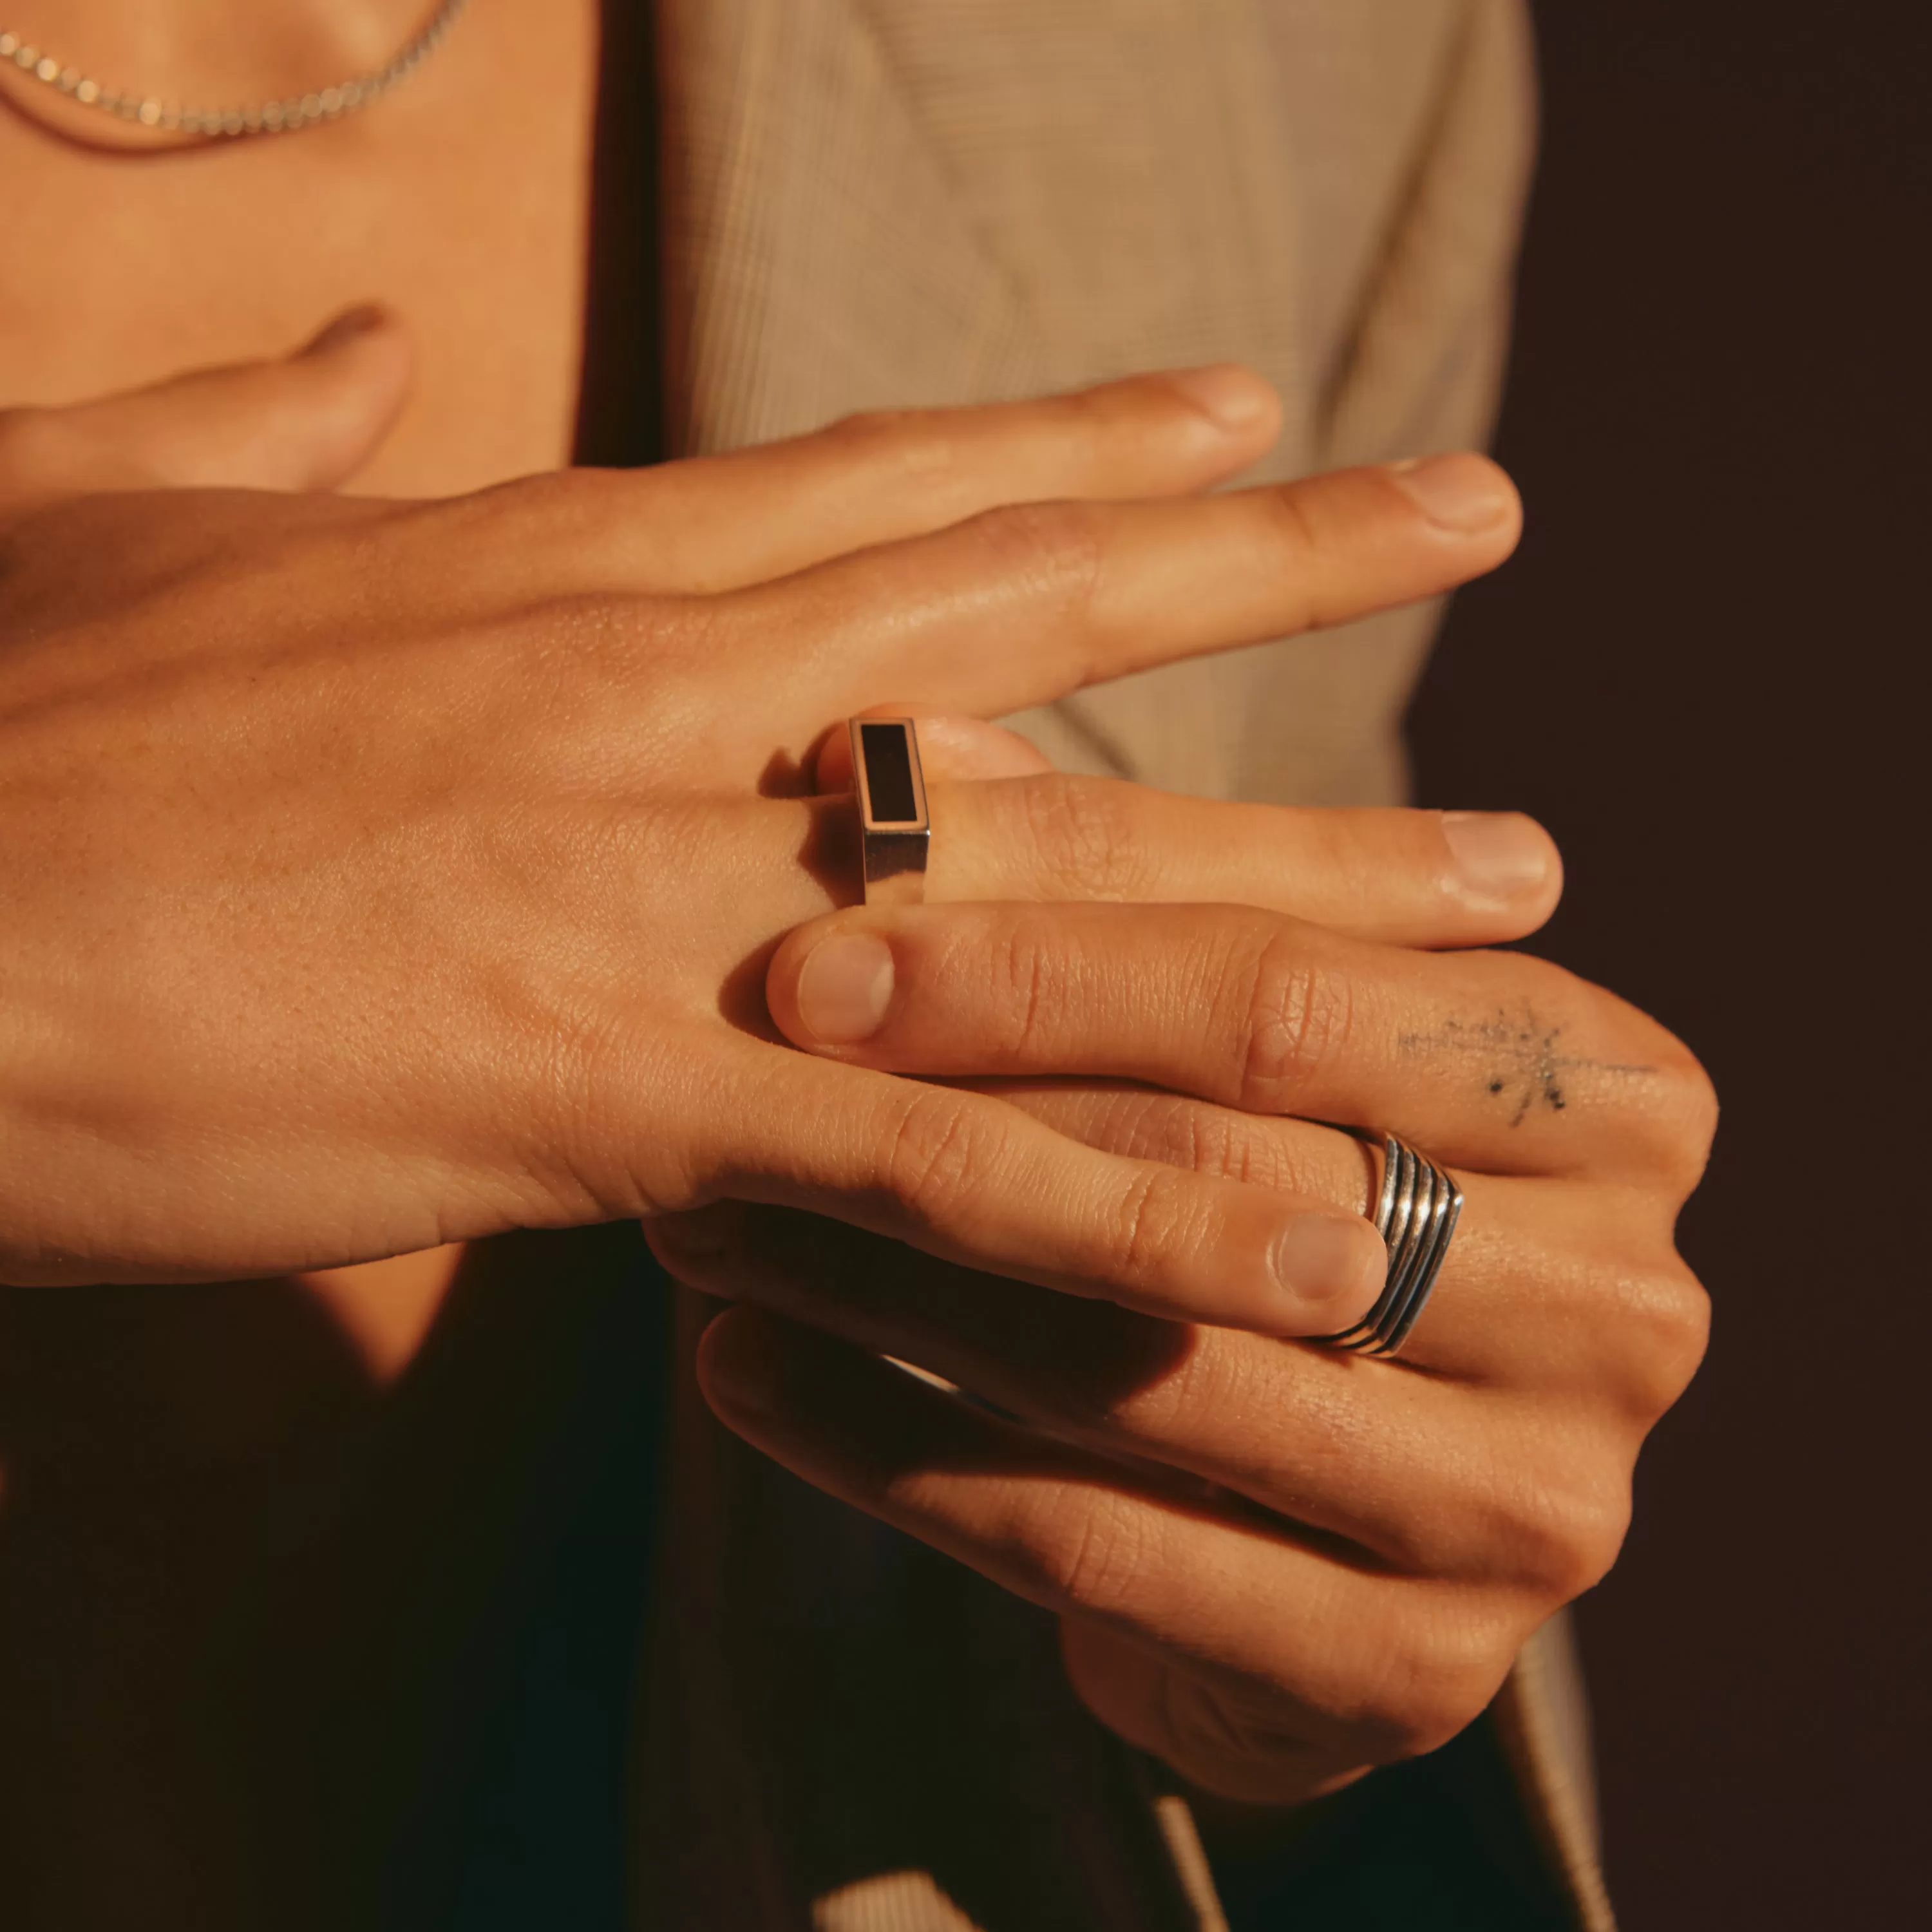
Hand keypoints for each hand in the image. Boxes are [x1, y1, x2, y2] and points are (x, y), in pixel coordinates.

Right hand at [0, 309, 1523, 1286]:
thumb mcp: (103, 516)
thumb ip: (268, 425)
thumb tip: (350, 346)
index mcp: (563, 567)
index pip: (895, 480)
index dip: (1085, 439)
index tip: (1249, 415)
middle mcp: (659, 703)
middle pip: (1039, 620)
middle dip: (1284, 578)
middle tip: (1486, 522)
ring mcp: (658, 904)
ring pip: (1049, 888)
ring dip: (1294, 893)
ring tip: (1511, 889)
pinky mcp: (611, 1104)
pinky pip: (930, 1166)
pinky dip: (1119, 1202)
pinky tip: (1291, 1227)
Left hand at [654, 791, 1713, 1805]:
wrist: (1339, 1507)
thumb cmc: (1277, 1202)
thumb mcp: (1242, 1038)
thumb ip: (1102, 887)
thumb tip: (891, 752)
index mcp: (1616, 1094)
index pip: (1290, 995)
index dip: (1033, 963)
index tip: (813, 952)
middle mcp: (1627, 1302)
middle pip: (1221, 1174)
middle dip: (952, 1117)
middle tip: (740, 1065)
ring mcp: (1539, 1507)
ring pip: (1150, 1366)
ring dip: (891, 1284)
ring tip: (704, 1217)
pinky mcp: (1421, 1674)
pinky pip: (1103, 1551)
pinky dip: (896, 1458)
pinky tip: (744, 1377)